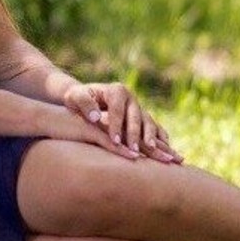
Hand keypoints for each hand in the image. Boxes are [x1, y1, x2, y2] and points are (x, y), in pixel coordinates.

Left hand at [62, 81, 181, 163]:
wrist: (86, 99)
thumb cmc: (77, 99)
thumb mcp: (75, 97)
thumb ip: (84, 103)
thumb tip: (95, 117)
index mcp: (117, 91)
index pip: (117, 109)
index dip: (116, 125)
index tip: (114, 140)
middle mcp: (131, 98)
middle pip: (136, 116)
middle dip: (134, 134)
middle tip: (133, 150)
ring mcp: (139, 109)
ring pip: (149, 122)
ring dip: (150, 137)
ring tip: (150, 150)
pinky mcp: (143, 119)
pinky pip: (156, 129)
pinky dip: (161, 139)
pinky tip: (165, 150)